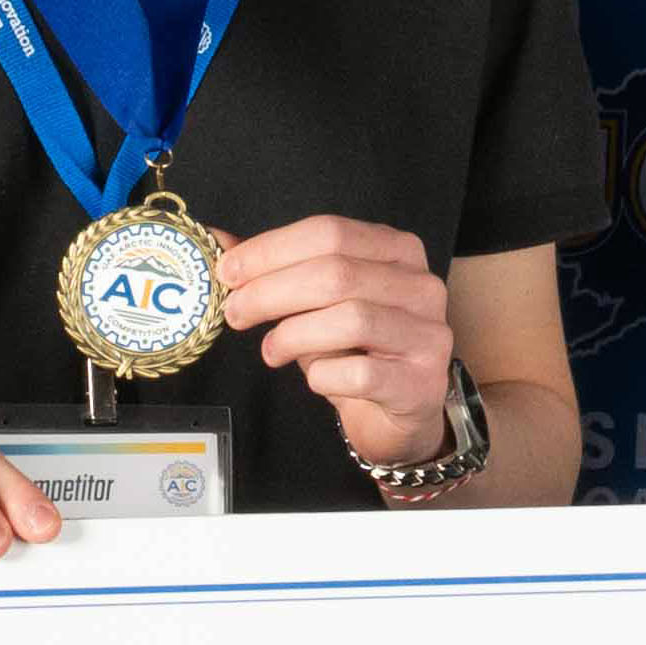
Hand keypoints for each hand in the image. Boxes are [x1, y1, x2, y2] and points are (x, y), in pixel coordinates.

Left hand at [211, 214, 458, 466]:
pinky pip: (360, 373)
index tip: (228, 272)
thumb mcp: (315, 303)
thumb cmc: (355, 350)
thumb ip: (273, 270)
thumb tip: (218, 242)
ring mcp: (427, 334)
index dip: (271, 250)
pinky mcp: (420, 383)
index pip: (330, 232)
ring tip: (270, 350)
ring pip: (351, 318)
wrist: (398, 412)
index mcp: (396, 251)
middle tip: (235, 312)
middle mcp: (420, 286)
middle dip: (271, 291)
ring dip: (293, 334)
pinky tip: (314, 377)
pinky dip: (323, 375)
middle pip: (336, 273)